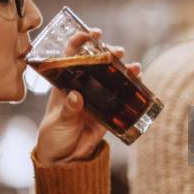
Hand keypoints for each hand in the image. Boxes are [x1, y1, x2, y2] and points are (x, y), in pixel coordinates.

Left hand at [35, 29, 140, 165]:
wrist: (65, 159)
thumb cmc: (54, 137)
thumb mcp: (58, 123)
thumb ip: (68, 110)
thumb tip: (76, 96)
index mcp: (64, 84)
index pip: (70, 55)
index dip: (80, 40)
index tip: (92, 34)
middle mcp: (82, 86)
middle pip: (96, 62)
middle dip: (108, 52)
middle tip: (117, 51)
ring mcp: (96, 97)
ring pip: (112, 77)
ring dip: (124, 69)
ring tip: (134, 67)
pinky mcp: (108, 110)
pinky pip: (121, 96)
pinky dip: (131, 87)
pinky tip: (139, 81)